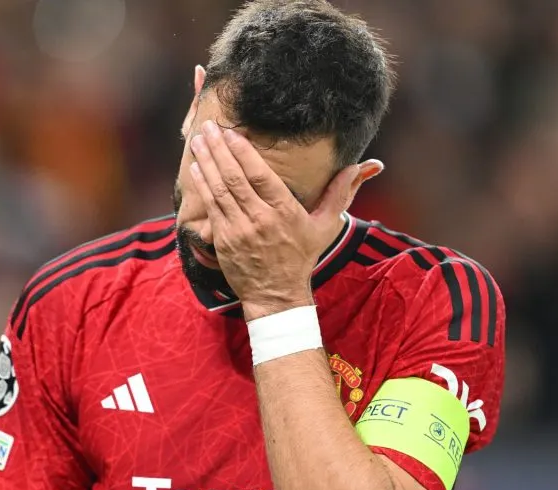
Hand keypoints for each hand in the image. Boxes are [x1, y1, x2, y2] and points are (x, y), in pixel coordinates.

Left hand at [188, 120, 359, 320]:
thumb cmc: (302, 257)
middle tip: (207, 127)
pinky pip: (211, 208)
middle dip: (219, 149)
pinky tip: (197, 168)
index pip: (260, 176)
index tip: (231, 132)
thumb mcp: (326, 226)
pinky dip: (203, 186)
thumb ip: (340, 194)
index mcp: (285, 212)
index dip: (243, 152)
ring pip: (219, 190)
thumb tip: (360, 167)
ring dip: (207, 163)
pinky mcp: (224, 241)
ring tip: (198, 141)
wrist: (277, 295)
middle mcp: (260, 220)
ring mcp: (239, 231)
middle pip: (235, 178)